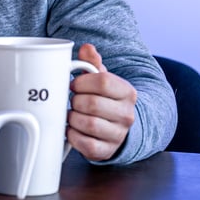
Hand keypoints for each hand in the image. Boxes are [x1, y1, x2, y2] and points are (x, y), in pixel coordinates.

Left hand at [67, 43, 137, 160]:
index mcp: (127, 92)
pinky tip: (72, 129)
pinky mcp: (107, 151)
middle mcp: (127, 114)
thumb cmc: (105, 99)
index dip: (82, 82)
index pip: (103, 81)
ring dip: (73, 118)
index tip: (74, 84)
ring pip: (89, 124)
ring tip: (72, 114)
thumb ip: (92, 63)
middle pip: (93, 104)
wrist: (119, 127)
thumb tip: (87, 48)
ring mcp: (118, 134)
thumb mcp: (101, 79)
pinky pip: (86, 144)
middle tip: (72, 101)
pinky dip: (74, 136)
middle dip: (75, 101)